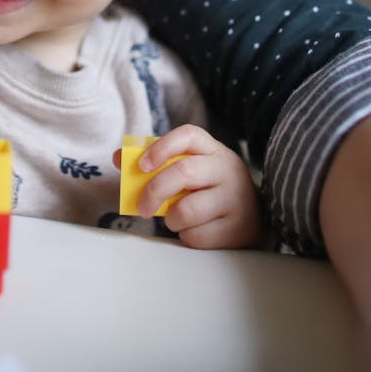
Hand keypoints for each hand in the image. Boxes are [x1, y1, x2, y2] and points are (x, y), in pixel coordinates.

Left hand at [113, 124, 262, 248]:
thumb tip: (119, 157)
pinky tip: (194, 231)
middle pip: (184, 172)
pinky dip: (186, 236)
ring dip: (171, 219)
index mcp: (212, 149)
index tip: (142, 166)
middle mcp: (228, 169)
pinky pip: (198, 235)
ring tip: (175, 219)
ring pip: (188, 209)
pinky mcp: (239, 228)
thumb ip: (154, 162)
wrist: (250, 220)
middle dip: (154, 191)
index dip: (161, 147)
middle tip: (142, 207)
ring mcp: (237, 199)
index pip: (188, 135)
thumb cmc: (206, 190)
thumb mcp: (187, 169)